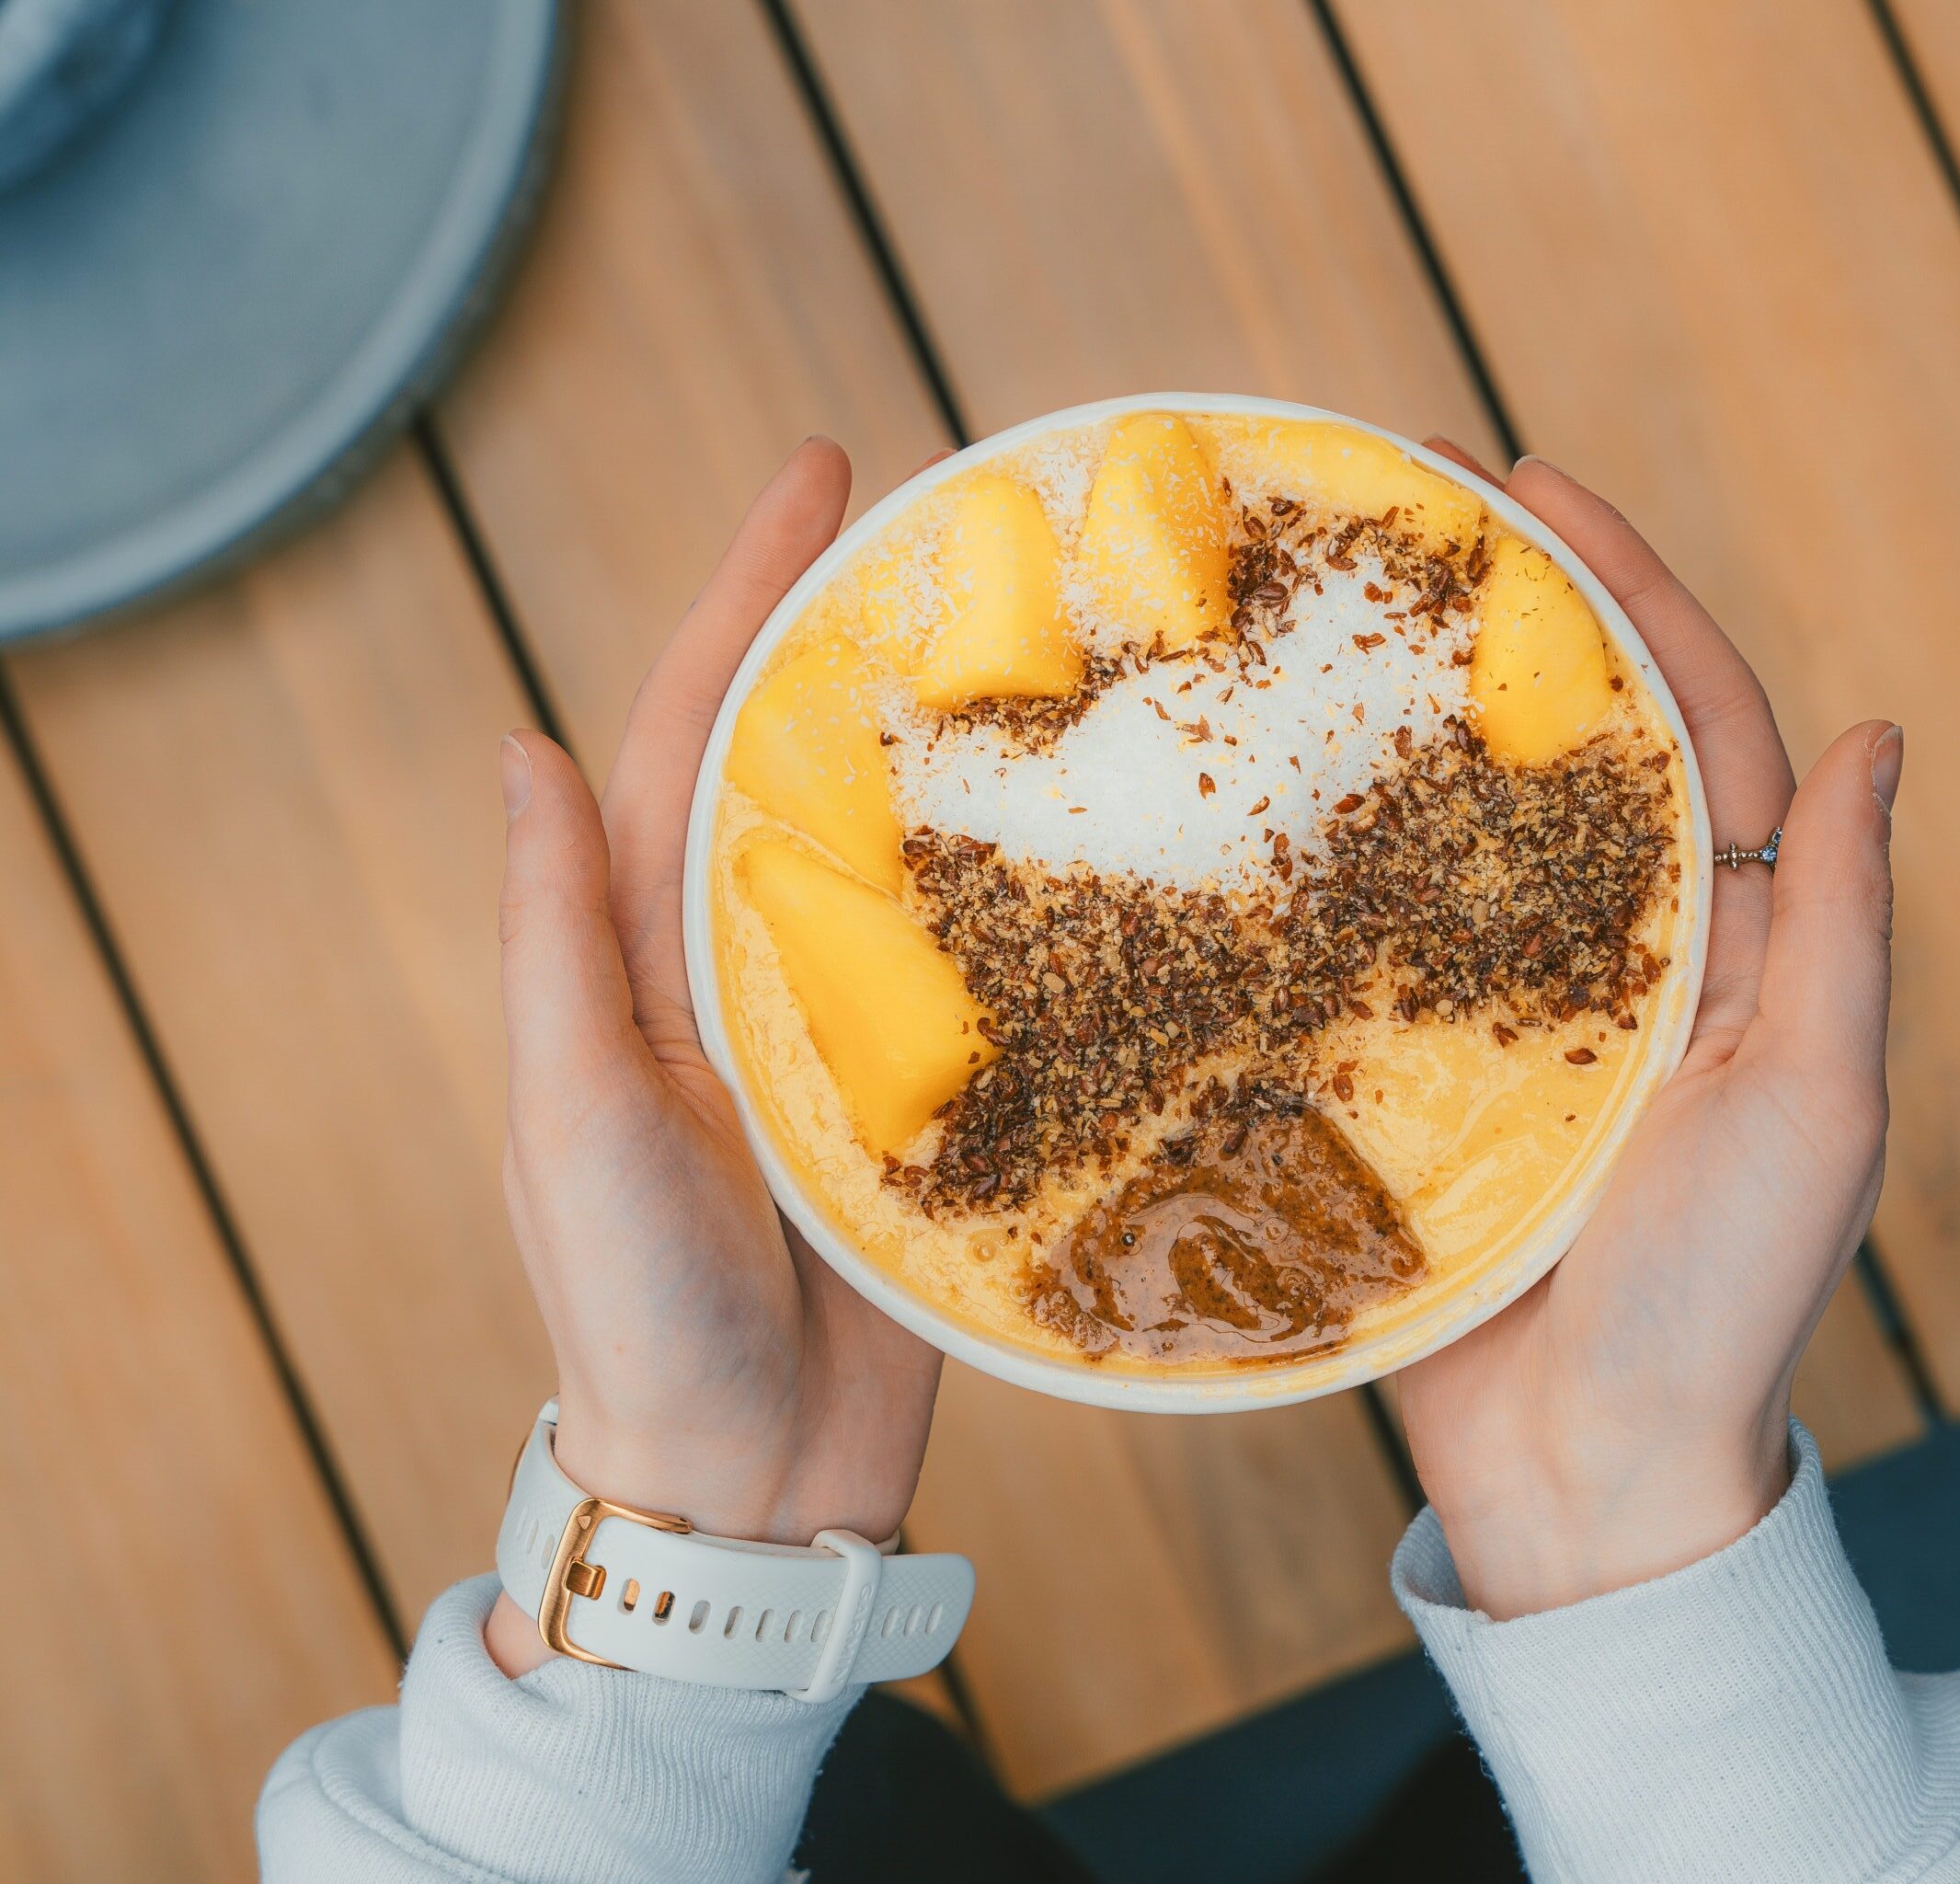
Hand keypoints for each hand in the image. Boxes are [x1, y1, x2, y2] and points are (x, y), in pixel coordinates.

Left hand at [485, 440, 942, 1673]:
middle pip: (812, 760)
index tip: (823, 473)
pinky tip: (1106, 830)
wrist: (741, 1475)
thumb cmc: (633, 1306)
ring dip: (962, 741)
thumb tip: (523, 745)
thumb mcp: (575, 1117)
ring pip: (908, 847)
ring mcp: (845, 1025)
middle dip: (870, 634)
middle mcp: (745, 964)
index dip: (747, 595)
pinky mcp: (933, 1092)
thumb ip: (558, 941)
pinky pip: (986, 962)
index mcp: (646, 949)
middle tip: (973, 524)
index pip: (693, 731)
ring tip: (1057, 639)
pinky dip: (1031, 885)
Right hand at [1396, 447, 1902, 1619]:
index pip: (1693, 722)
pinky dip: (1317, 858)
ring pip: (1448, 824)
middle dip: (1492, 615)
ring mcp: (1500, 1009)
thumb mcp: (1818, 1104)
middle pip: (1559, 745)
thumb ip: (1838, 926)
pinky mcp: (1402, 1073)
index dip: (1628, 591)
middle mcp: (1613, 954)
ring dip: (1395, 711)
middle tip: (1395, 502)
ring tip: (1311, 606)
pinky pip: (1358, 943)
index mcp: (1729, 943)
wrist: (1590, 1476)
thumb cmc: (1724, 1302)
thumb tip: (1879, 739)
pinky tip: (1249, 792)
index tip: (1534, 480)